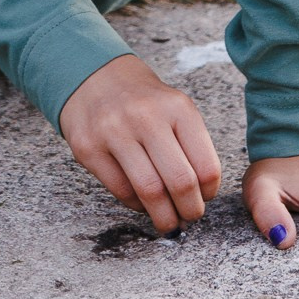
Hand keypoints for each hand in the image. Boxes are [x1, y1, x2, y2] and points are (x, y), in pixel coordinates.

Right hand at [59, 54, 223, 233]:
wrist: (94, 77)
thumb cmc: (144, 102)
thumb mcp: (175, 109)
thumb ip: (190, 147)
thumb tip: (199, 197)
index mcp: (178, 108)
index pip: (206, 166)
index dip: (209, 192)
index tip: (204, 198)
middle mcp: (146, 117)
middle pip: (180, 182)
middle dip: (189, 210)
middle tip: (189, 217)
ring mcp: (114, 131)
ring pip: (149, 191)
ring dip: (163, 216)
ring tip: (167, 221)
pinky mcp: (89, 148)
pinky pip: (121, 190)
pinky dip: (136, 205)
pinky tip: (142, 203)